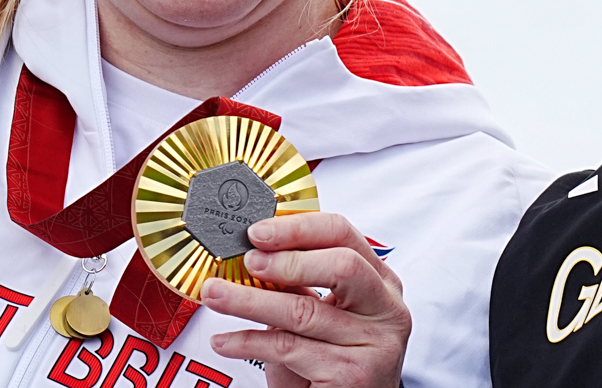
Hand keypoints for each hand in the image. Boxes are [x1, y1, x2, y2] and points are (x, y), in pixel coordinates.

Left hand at [201, 213, 409, 387]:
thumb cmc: (330, 362)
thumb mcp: (318, 315)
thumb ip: (298, 283)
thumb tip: (253, 251)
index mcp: (380, 282)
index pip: (343, 234)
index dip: (297, 227)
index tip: (257, 232)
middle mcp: (386, 310)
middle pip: (342, 266)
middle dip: (287, 260)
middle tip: (246, 261)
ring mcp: (375, 345)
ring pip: (304, 311)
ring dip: (249, 301)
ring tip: (215, 295)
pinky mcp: (354, 376)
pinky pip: (289, 349)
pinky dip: (248, 342)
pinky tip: (226, 340)